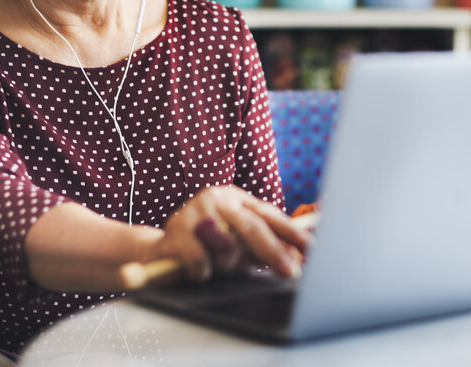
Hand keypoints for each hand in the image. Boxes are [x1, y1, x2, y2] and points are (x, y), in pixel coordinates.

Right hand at [152, 185, 309, 281]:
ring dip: (225, 264)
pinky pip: (201, 260)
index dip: (291, 232)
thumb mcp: (236, 244)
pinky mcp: (175, 230)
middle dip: (274, 253)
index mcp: (235, 198)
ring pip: (226, 246)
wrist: (159, 251)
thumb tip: (295, 256)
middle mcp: (216, 198)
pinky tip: (196, 270)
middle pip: (252, 227)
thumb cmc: (204, 247)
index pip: (269, 215)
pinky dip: (202, 272)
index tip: (311, 248)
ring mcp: (194, 211)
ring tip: (215, 266)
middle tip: (292, 272)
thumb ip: (261, 247)